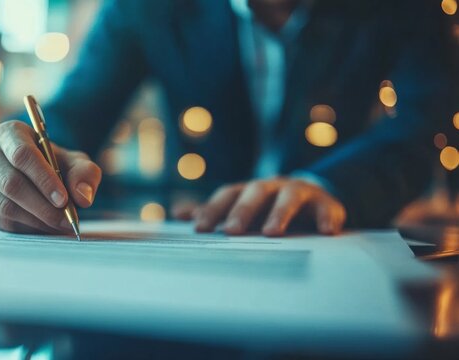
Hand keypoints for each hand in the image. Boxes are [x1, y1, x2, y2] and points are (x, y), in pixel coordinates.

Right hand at [0, 121, 101, 232]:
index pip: (22, 155)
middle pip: (11, 183)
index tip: (63, 199)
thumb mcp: (75, 162)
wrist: (33, 173)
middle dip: (42, 206)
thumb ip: (85, 174)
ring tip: (59, 226)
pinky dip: (25, 228)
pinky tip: (43, 227)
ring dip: (36, 220)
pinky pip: (0, 220)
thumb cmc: (55, 164)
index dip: (43, 179)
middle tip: (66, 220)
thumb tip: (83, 197)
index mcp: (9, 133)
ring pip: (5, 205)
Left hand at [173, 178, 346, 235]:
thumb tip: (178, 213)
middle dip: (242, 211)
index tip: (199, 228)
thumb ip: (213, 211)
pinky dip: (326, 218)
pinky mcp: (325, 203)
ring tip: (272, 233)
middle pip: (255, 192)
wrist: (309, 196)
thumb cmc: (266, 206)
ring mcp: (299, 192)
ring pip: (289, 196)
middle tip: (232, 231)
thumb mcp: (239, 207)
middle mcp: (272, 186)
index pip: (227, 194)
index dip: (213, 209)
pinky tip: (326, 232)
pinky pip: (327, 208)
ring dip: (280, 213)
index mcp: (248, 189)